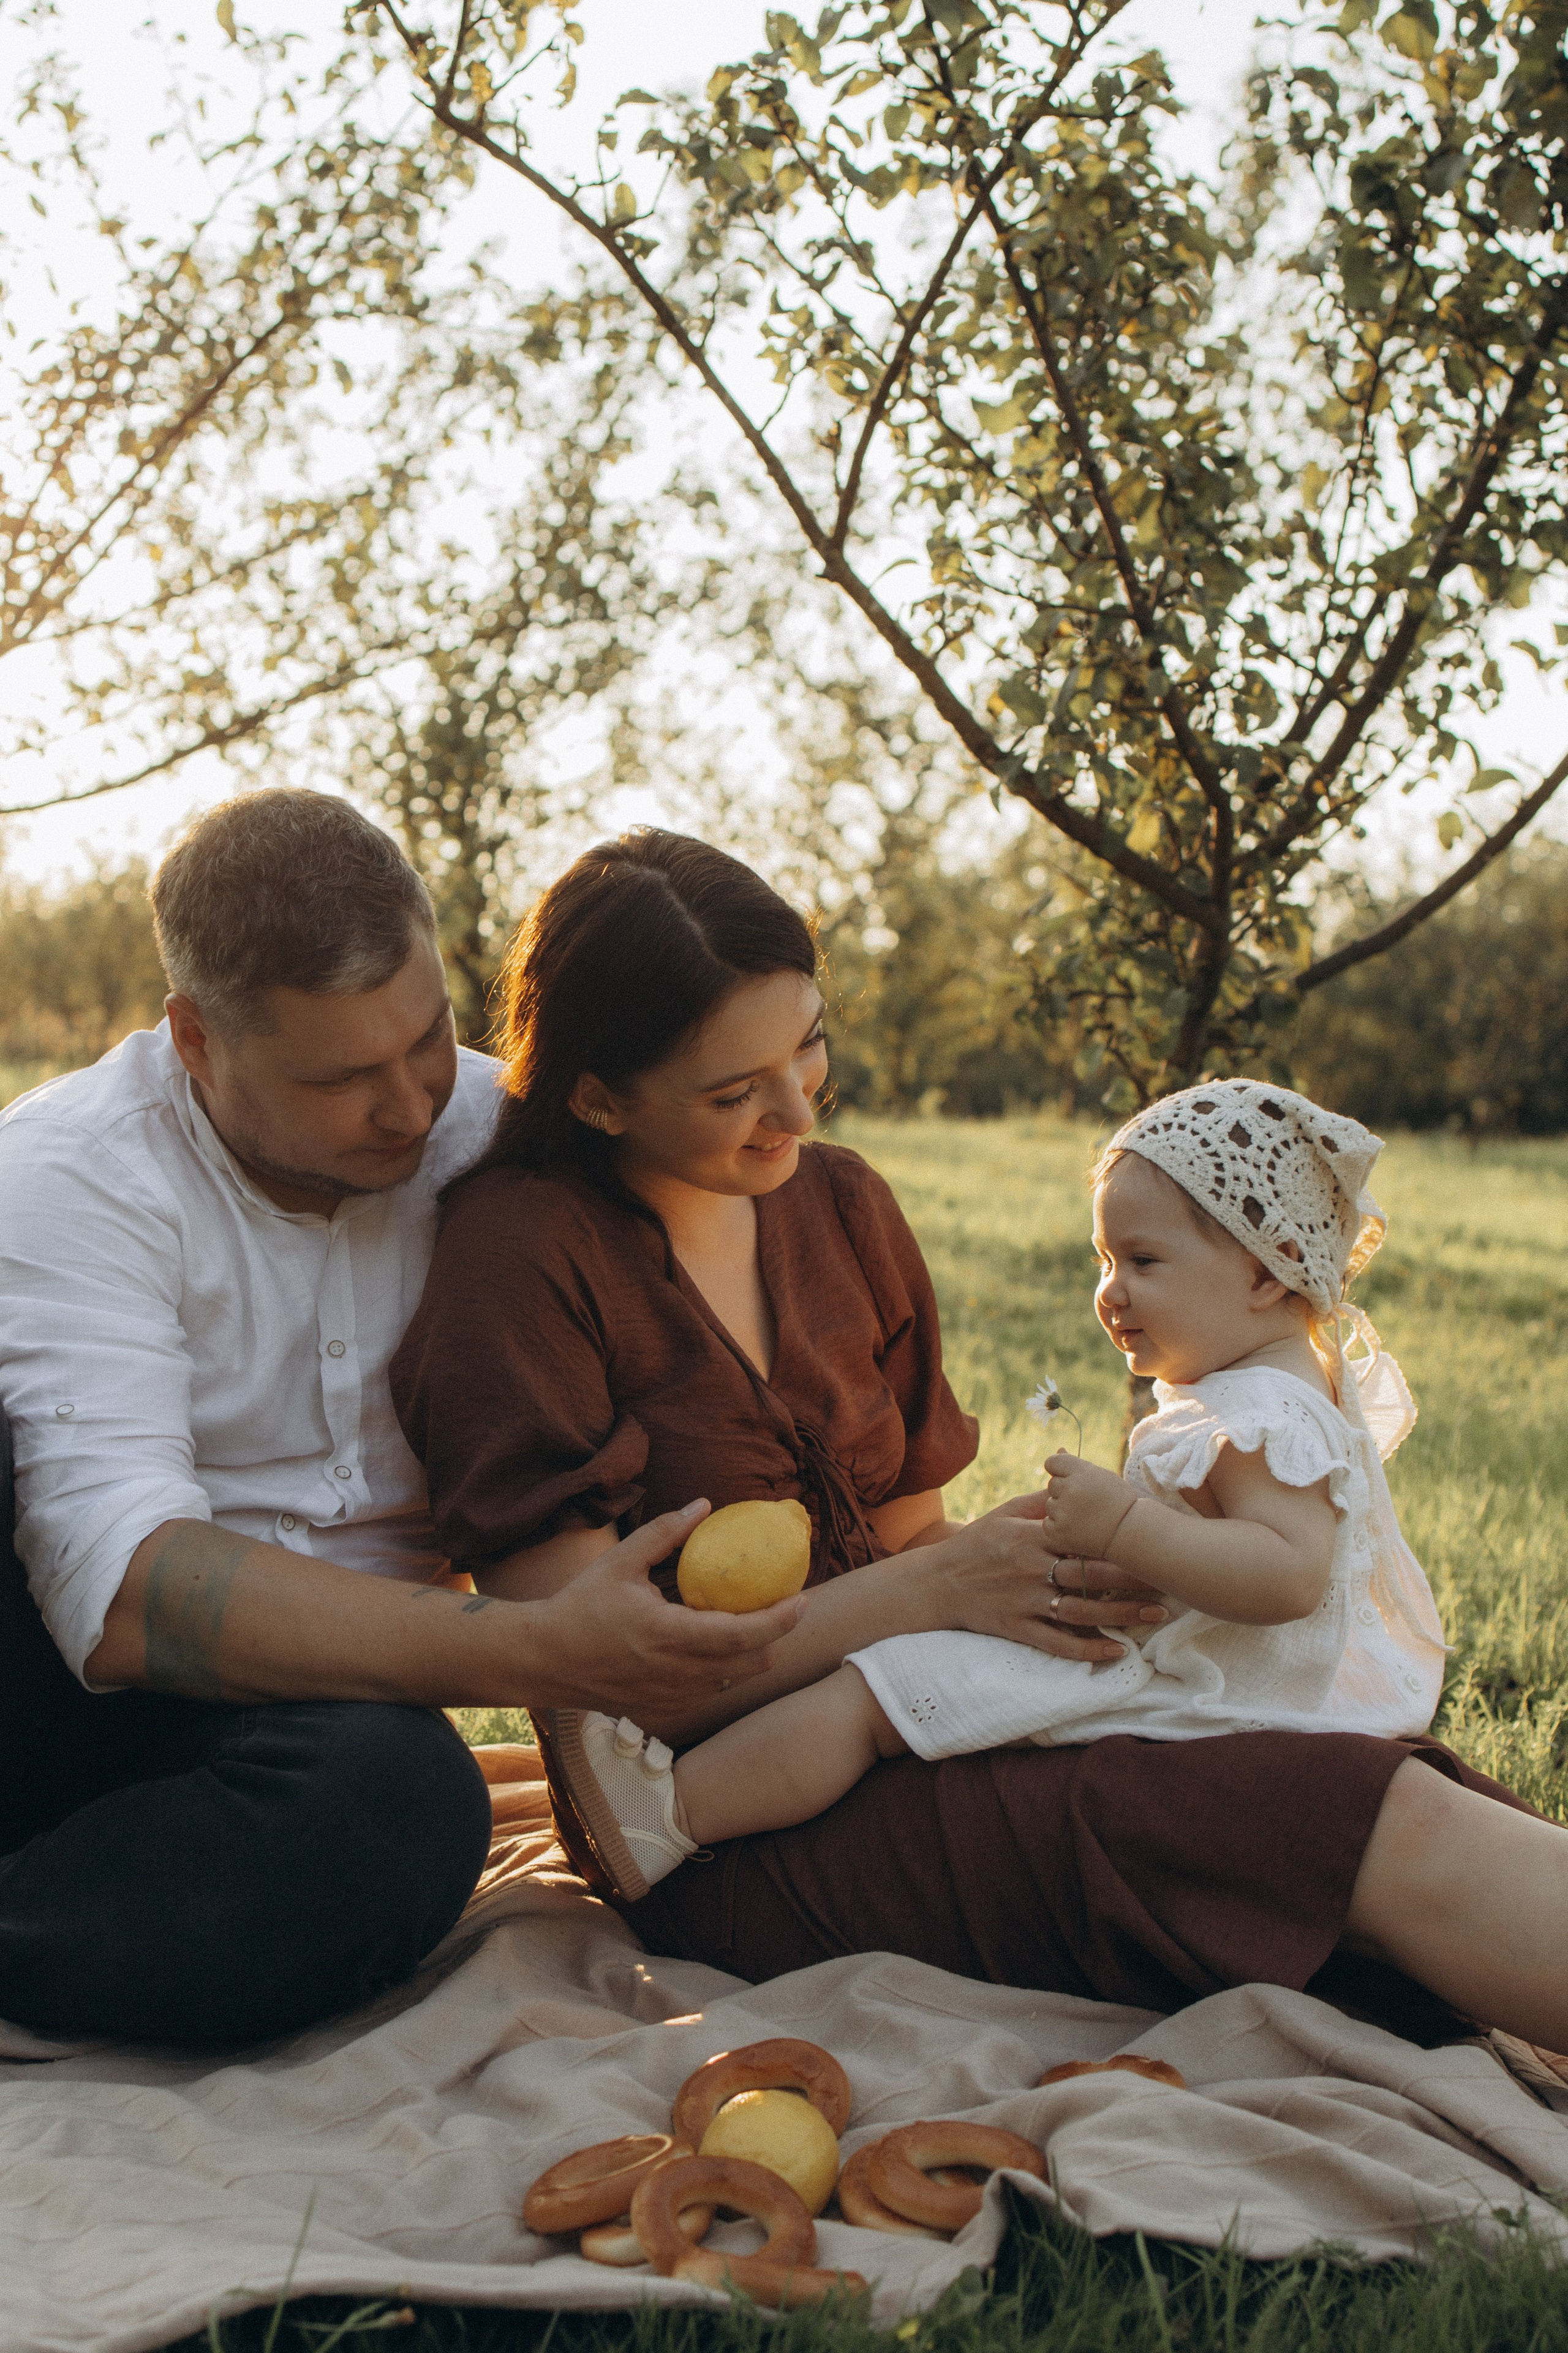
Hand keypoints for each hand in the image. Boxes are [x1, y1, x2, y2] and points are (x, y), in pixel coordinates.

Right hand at [520, 1501, 805, 1716]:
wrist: (544, 1659)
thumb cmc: (580, 1605)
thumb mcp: (620, 1561)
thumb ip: (665, 1533)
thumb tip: (704, 1505)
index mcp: (668, 1634)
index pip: (742, 1634)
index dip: (779, 1620)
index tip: (803, 1598)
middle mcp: (675, 1672)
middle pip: (751, 1663)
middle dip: (777, 1637)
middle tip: (787, 1606)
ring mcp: (671, 1696)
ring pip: (734, 1680)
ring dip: (753, 1655)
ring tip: (756, 1623)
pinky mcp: (663, 1708)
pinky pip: (710, 1692)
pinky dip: (725, 1670)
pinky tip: (716, 1646)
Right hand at [914, 1494, 1165, 1663]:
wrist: (937, 1584)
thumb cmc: (976, 1544)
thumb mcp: (1004, 1514)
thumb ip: (1041, 1501)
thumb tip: (1071, 1481)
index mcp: (1031, 1537)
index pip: (1083, 1539)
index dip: (1119, 1543)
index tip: (1151, 1543)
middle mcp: (1031, 1570)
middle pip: (1091, 1576)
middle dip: (1133, 1580)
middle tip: (1169, 1582)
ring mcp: (1025, 1602)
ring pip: (1082, 1612)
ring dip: (1122, 1615)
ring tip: (1156, 1614)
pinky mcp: (1017, 1629)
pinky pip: (1058, 1643)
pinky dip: (1088, 1649)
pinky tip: (1117, 1651)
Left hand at [1042, 1453, 1140, 1562]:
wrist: (1128, 1532)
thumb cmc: (1117, 1501)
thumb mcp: (1102, 1476)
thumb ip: (1077, 1464)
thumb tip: (1058, 1449)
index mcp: (1081, 1472)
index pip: (1052, 1462)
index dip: (1060, 1471)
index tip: (1070, 1480)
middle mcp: (1070, 1489)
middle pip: (1052, 1484)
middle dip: (1064, 1492)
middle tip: (1085, 1503)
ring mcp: (1062, 1511)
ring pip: (1050, 1505)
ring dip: (1062, 1510)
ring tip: (1085, 1518)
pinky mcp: (1057, 1531)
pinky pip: (1048, 1523)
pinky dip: (1059, 1527)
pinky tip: (1078, 1530)